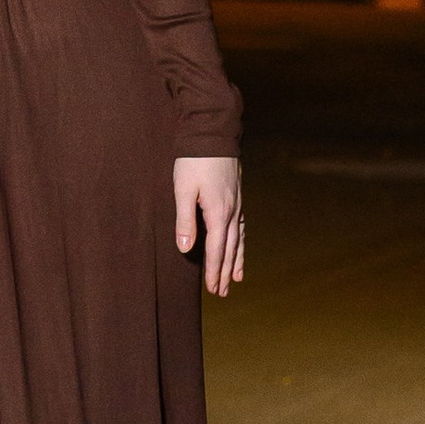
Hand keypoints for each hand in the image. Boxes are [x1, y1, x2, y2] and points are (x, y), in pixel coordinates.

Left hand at [174, 154, 243, 298]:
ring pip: (239, 238)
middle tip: (223, 292)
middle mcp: (232, 211)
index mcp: (218, 213)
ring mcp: (237, 202)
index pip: (216, 250)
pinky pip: (241, 225)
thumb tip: (186, 249)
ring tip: (237, 277)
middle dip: (225, 271)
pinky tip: (239, 243)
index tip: (213, 289)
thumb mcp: (183, 189)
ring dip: (236, 258)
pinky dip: (240, 240)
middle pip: (230, 248)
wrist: (213, 132)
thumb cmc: (193, 160)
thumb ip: (185, 220)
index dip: (214, 271)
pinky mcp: (236, 194)